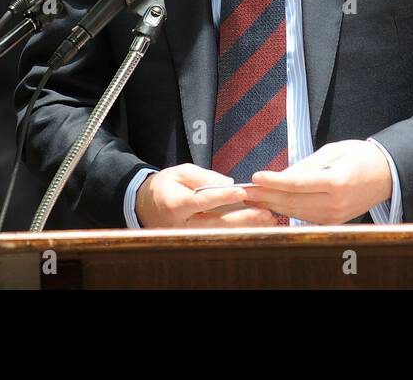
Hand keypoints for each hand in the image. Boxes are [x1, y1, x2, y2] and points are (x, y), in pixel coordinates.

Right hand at [135, 164, 277, 228]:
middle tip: (265, 214)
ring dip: (245, 227)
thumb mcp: (180, 172)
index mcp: (175, 204)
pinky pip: (218, 235)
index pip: (202, 200)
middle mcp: (181, 224)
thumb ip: (204, 177)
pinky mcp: (194, 239)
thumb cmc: (165, 185)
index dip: (223, 196)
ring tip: (267, 222)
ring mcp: (187, 235)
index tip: (241, 191)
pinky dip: (238, 231)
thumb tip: (228, 182)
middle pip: (215, 223)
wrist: (145, 205)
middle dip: (243, 218)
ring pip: (220, 233)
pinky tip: (255, 227)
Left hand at [242, 140, 392, 223]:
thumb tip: (282, 175)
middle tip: (246, 190)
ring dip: (273, 204)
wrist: (387, 175)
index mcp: (338, 181)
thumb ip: (307, 164)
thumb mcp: (334, 151)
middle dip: (267, 195)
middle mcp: (336, 203)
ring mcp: (335, 215)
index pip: (297, 183)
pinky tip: (273, 203)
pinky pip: (305, 215)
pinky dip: (287, 209)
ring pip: (296, 211)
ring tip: (253, 197)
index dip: (274, 181)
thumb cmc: (361, 157)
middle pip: (293, 201)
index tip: (256, 176)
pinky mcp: (334, 221)